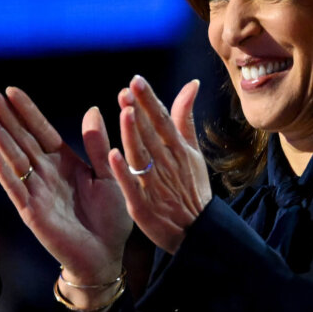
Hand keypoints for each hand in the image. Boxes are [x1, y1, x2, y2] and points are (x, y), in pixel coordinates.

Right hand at [0, 87, 131, 284]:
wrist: (107, 255)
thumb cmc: (110, 217)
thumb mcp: (109, 173)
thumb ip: (97, 144)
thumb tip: (93, 109)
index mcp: (64, 162)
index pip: (41, 130)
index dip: (26, 110)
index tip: (10, 89)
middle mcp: (46, 173)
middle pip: (21, 138)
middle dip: (3, 115)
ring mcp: (35, 191)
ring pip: (13, 156)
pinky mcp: (31, 211)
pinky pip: (14, 185)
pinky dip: (1, 166)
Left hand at [109, 75, 210, 254]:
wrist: (198, 230)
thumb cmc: (193, 188)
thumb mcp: (193, 151)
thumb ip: (185, 118)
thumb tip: (191, 84)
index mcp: (179, 150)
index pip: (163, 120)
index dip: (150, 100)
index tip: (136, 81)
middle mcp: (167, 164)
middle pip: (151, 134)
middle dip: (140, 112)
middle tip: (126, 90)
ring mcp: (155, 185)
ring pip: (142, 156)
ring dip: (133, 135)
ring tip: (125, 113)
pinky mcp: (143, 206)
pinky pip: (132, 186)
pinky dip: (124, 172)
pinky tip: (114, 155)